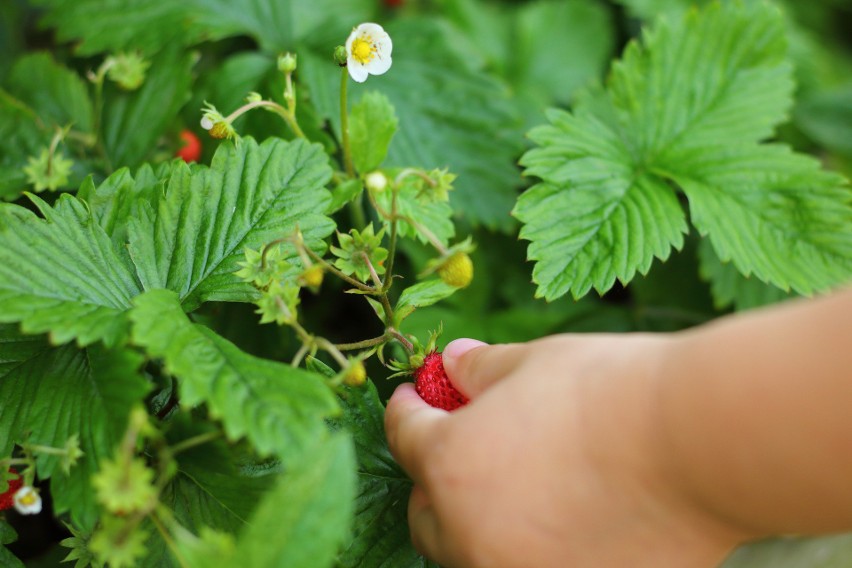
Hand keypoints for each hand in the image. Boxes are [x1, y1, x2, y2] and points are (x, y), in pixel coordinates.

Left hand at [384, 335, 743, 567]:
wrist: (699, 445)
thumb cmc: (611, 393)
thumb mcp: (532, 362)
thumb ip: (479, 370)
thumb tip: (452, 363)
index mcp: (451, 466)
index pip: (403, 437)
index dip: (405, 410)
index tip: (413, 399)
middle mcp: (471, 533)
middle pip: (426, 513)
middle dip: (434, 479)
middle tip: (460, 447)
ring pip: (470, 551)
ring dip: (476, 519)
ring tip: (514, 486)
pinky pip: (526, 566)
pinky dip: (529, 546)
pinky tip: (561, 516)